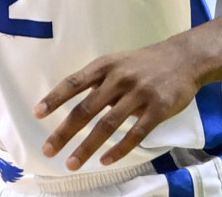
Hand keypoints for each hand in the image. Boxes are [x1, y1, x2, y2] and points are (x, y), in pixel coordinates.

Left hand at [34, 41, 199, 170]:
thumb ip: (96, 82)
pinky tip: (105, 161)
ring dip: (87, 147)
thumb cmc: (144, 63)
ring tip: (72, 163)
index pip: (74, 82)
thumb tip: (70, 103)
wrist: (184, 59)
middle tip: (48, 150)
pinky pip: (136, 133)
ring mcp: (139, 94)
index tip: (37, 113)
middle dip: (64, 131)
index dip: (55, 98)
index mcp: (106, 66)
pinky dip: (118, 149)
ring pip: (108, 125)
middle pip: (86, 109)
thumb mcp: (117, 62)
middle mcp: (120, 78)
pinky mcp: (158, 108)